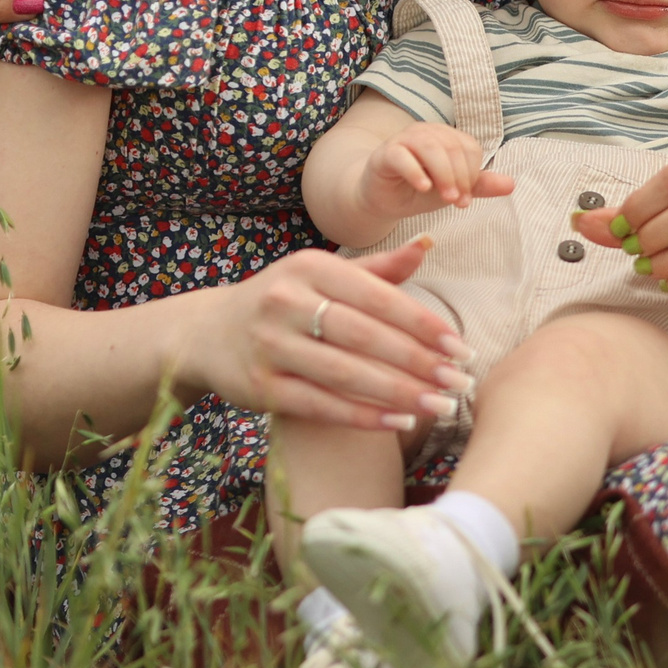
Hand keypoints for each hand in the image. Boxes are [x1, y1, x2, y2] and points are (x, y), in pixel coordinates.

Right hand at [181, 240, 475, 431]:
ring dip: (398, 393)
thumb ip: (376, 269)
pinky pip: (319, 404)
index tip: (460, 348)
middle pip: (365, 336)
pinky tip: (398, 423)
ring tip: (439, 407)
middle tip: (460, 383)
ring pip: (345, 373)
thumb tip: (427, 244)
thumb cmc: (283, 301)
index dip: (423, 324)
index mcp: (310, 268)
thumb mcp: (322, 275)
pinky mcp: (259, 387)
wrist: (207, 333)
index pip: (378, 297)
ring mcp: (269, 346)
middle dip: (419, 362)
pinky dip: (361, 416)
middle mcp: (286, 302)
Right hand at [360, 123, 515, 222]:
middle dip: (460, 177)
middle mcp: (427, 132)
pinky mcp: (385, 153)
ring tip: (446, 199)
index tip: (466, 199)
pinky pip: (401, 156)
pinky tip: (423, 188)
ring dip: (443, 174)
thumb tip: (511, 184)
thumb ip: (479, 185)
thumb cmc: (419, 190)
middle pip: (451, 146)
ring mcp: (404, 140)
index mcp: (447, 137)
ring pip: (429, 147)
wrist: (383, 199)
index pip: (469, 148)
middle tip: (459, 202)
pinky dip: (415, 171)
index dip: (472, 173)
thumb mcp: (453, 189)